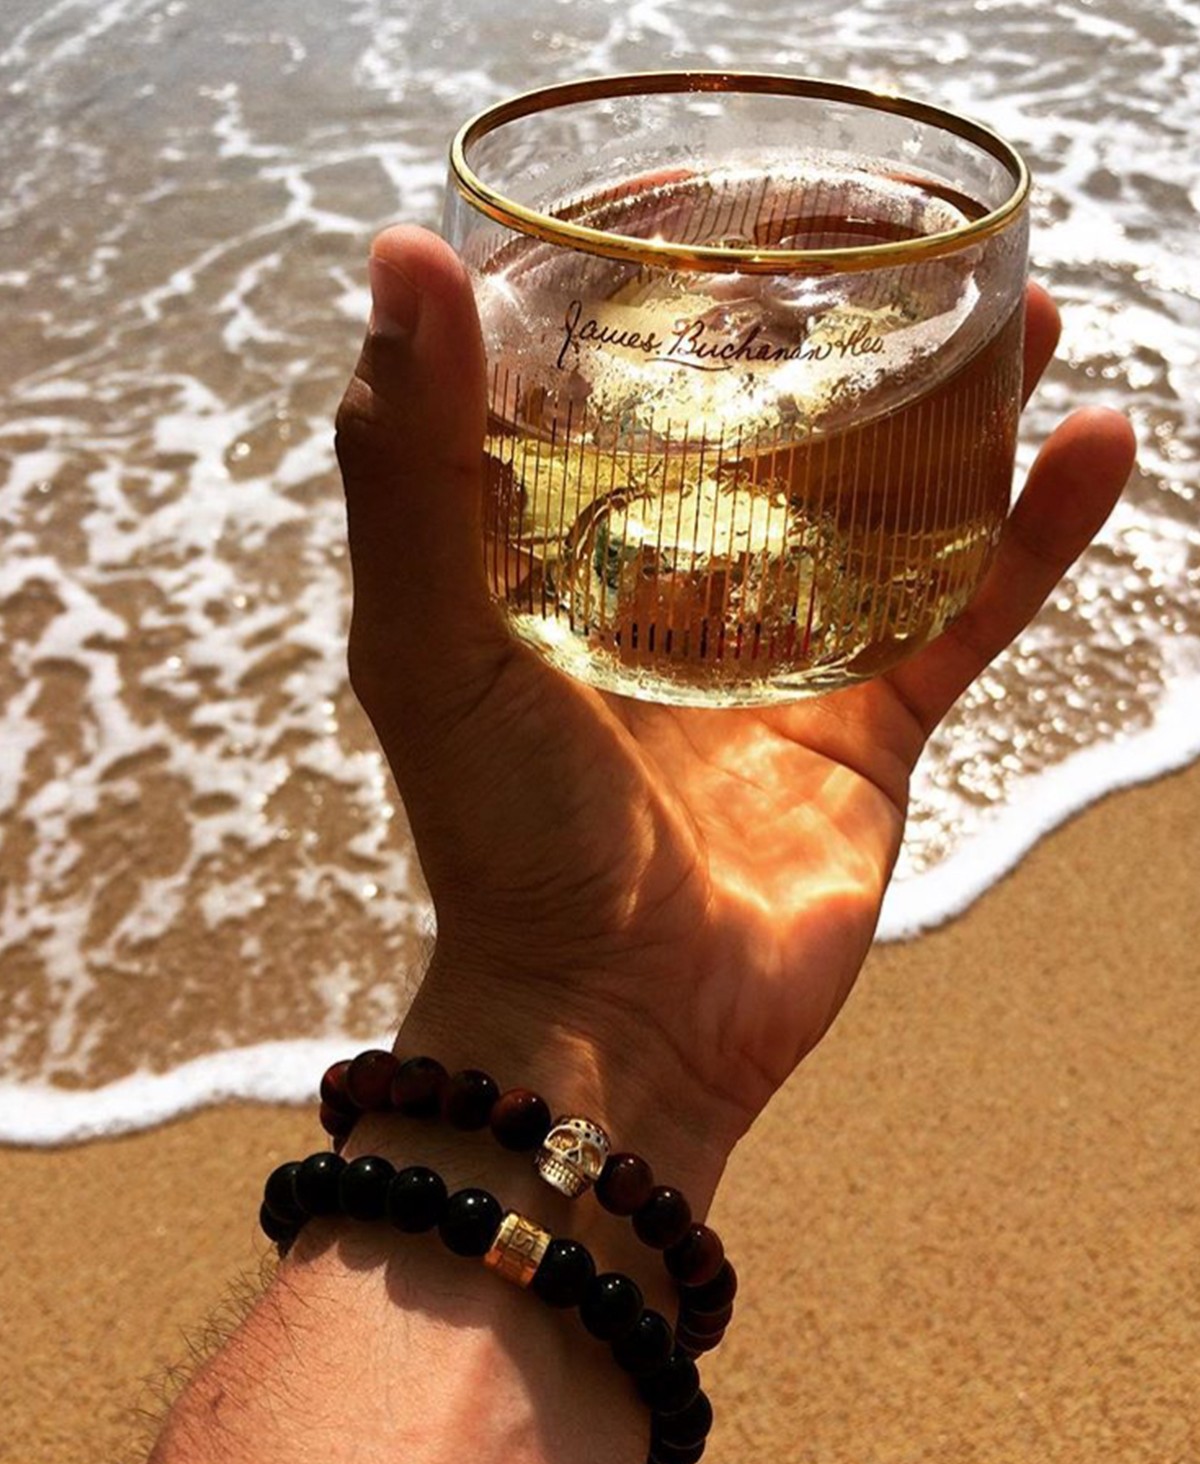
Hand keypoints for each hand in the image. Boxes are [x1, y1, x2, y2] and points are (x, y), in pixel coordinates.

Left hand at [336, 228, 1134, 1201]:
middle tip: (899, 257)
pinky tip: (1087, 444)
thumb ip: (408, 466)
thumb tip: (403, 257)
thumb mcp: (426, 638)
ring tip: (1018, 317)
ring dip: (952, 422)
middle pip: (769, 451)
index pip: (616, 411)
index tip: (724, 225)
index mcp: (562, 570)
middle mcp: (670, 606)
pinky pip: (965, 616)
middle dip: (836, 357)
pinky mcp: (868, 734)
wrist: (613, 1027)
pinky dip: (1028, 535)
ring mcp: (779, 667)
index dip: (670, 315)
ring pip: (883, 516)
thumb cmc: (503, 842)